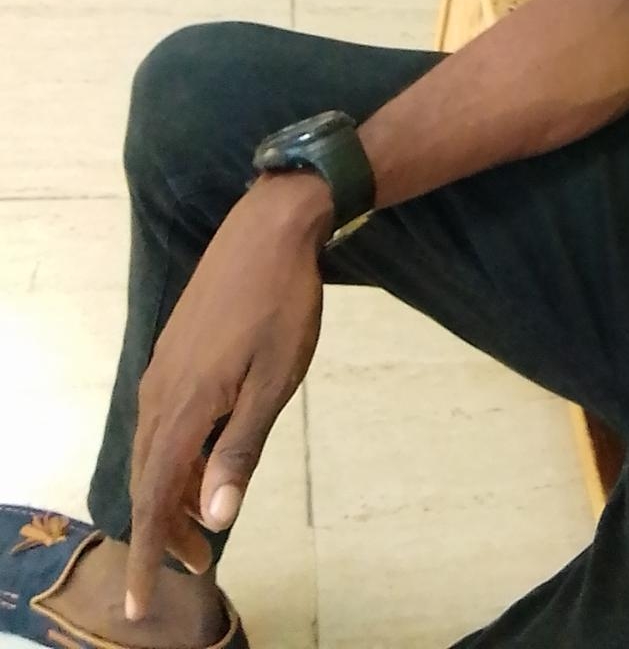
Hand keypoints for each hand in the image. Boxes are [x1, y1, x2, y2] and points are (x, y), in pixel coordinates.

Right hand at [125, 174, 332, 620]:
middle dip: (166, 529)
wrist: (270, 231)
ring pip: (154, 450)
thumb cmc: (283, 305)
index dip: (149, 552)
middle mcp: (161, 392)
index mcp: (184, 406)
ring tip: (204, 522)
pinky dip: (176, 455)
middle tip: (197, 563)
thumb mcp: (274, 382)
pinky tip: (204, 458)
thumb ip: (242, 450)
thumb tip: (216, 516)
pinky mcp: (174, 354)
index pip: (155, 497)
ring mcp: (164, 370)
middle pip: (149, 479)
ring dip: (173, 491)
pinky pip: (162, 422)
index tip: (140, 603)